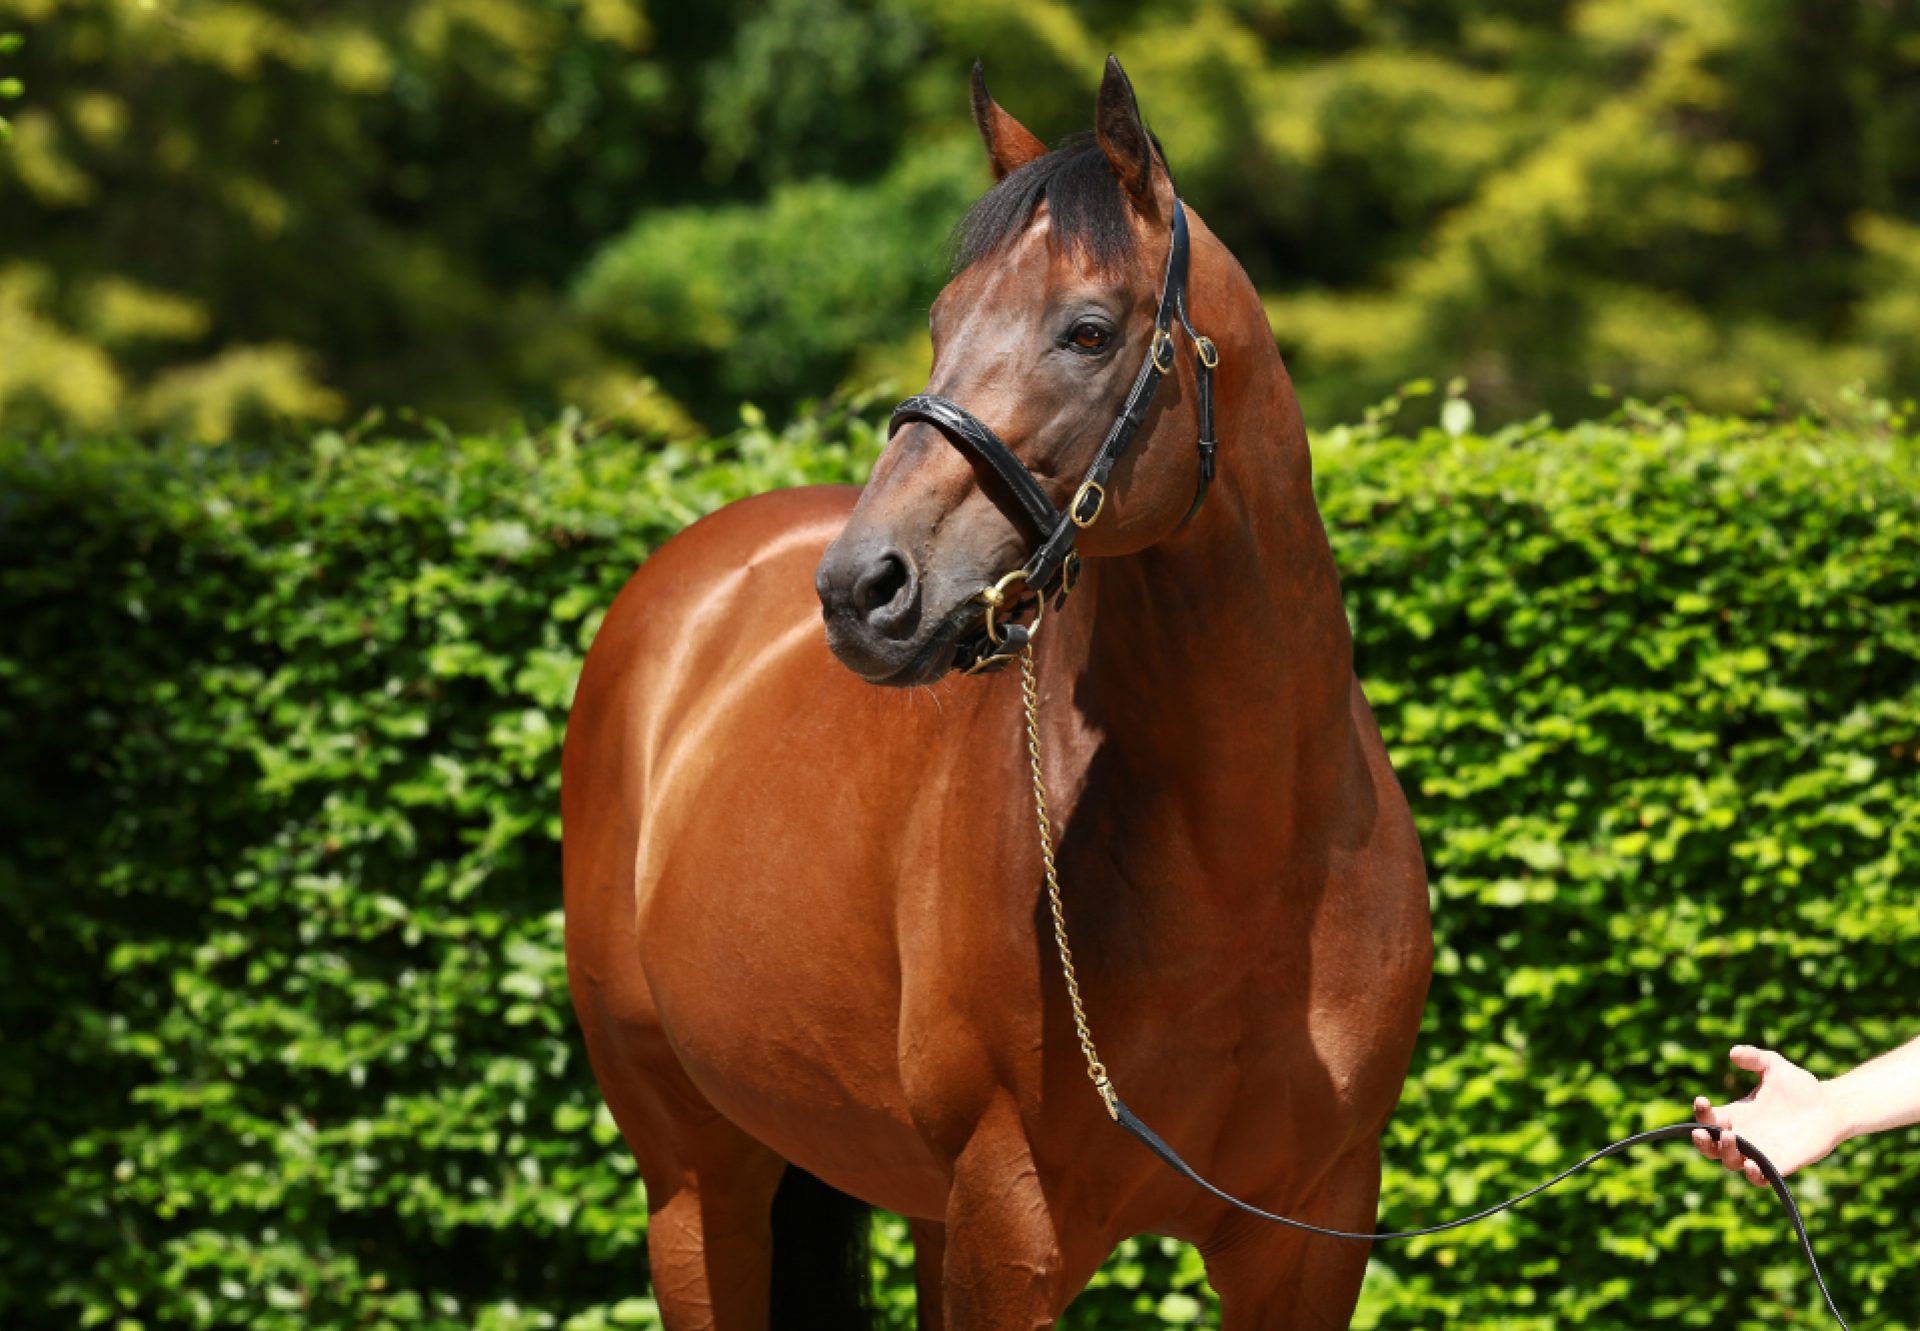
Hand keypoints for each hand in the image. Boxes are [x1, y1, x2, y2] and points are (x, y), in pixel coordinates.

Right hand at [1691, 1045, 1847, 1185]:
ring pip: (1731, 1162)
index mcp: (1738, 1115)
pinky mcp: (1780, 1166)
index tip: (1702, 1099)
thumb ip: (1754, 1058)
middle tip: (1700, 1132)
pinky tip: (1752, 1165)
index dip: (1701, 1112)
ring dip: (1726, 1153)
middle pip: (1712, 1147)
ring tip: (1731, 1137)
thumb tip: (1733, 1053)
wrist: (1831, 1107)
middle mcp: (1745, 1136)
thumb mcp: (1773, 1066)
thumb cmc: (1800, 1087)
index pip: (1709, 1119)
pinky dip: (1753, 1174)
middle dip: (1703, 1142)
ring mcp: (1761, 1153)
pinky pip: (1761, 1178)